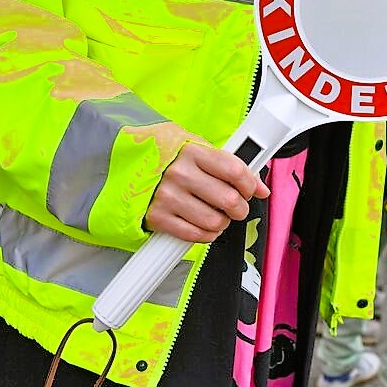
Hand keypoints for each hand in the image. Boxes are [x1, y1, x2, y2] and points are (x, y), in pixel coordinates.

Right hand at [145, 143, 269, 242]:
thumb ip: (230, 166)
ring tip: (217, 215)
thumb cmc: (167, 159)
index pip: (235, 171)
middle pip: (228, 199)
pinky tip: (204, 226)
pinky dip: (206, 234)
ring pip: (215, 221)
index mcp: (192, 152)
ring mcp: (167, 196)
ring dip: (223, 223)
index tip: (250, 190)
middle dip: (239, 208)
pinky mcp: (157, 217)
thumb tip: (262, 188)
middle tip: (236, 206)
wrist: (124, 168)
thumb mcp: (197, 151)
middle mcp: (179, 174)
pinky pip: (195, 235)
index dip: (249, 184)